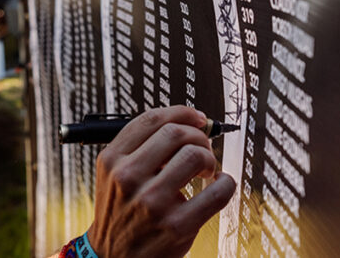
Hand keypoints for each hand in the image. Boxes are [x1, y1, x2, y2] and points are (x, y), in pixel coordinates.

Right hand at [86, 106, 236, 257]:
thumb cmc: (120, 213)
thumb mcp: (113, 175)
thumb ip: (138, 148)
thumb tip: (185, 125)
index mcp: (113, 160)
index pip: (151, 120)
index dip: (182, 112)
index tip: (198, 118)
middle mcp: (129, 178)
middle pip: (176, 133)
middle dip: (198, 136)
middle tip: (202, 148)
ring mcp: (153, 202)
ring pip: (195, 155)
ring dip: (209, 158)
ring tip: (206, 170)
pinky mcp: (177, 225)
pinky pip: (217, 191)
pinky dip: (226, 183)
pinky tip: (218, 185)